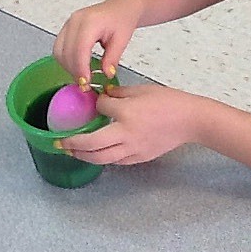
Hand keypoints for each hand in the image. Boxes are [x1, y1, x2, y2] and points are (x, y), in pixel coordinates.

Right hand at [53, 0, 138, 83]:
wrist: (121, 8)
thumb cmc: (122, 19)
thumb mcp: (122, 40)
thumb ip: (112, 58)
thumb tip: (106, 74)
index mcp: (90, 22)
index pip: (79, 49)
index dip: (81, 68)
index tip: (86, 82)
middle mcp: (75, 21)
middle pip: (67, 52)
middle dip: (74, 71)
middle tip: (85, 84)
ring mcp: (69, 23)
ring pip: (59, 51)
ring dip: (68, 67)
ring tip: (82, 76)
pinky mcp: (66, 28)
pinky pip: (59, 47)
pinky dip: (66, 60)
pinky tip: (77, 67)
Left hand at [59, 84, 196, 164]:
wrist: (190, 120)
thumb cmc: (169, 101)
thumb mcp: (142, 90)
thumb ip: (119, 94)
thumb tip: (103, 97)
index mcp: (127, 113)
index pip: (101, 109)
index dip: (97, 105)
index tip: (97, 102)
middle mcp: (126, 134)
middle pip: (91, 144)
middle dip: (72, 143)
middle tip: (60, 142)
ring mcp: (132, 149)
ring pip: (100, 158)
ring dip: (82, 155)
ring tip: (72, 152)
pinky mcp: (139, 157)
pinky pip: (115, 160)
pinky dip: (103, 158)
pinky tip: (97, 154)